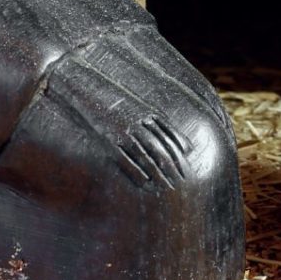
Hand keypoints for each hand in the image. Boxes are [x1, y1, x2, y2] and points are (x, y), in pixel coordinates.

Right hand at [40, 37, 203, 191]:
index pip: (169, 136)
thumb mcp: (143, 110)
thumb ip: (160, 124)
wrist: (93, 94)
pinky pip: (126, 159)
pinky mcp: (111, 141)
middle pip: (160, 147)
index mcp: (149, 115)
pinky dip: (136, 171)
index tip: (186, 166)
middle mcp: (140, 124)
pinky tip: (144, 182)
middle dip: (172, 165)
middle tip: (181, 180)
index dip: (178, 153)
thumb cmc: (120, 104)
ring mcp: (126, 133)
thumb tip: (178, 140)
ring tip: (166, 185)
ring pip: (145, 155)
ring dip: (157, 172)